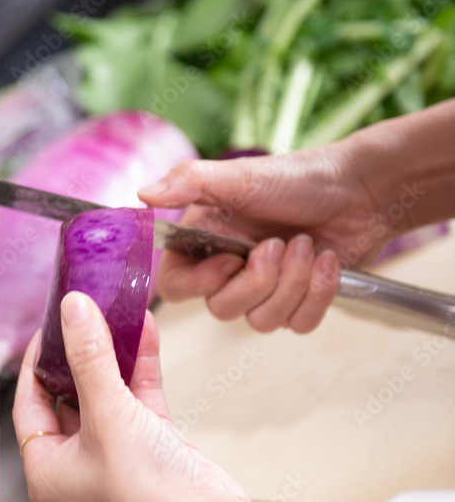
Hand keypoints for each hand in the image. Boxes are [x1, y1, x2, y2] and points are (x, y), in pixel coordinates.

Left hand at [13, 291, 248, 501]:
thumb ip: (90, 357)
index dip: (37, 361)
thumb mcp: (107, 414)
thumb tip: (73, 308)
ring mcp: (114, 455)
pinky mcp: (150, 447)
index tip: (51, 324)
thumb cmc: (144, 490)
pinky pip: (138, 398)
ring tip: (115, 312)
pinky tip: (145, 331)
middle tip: (84, 312)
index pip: (29, 403)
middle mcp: (76, 464)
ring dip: (113, 355)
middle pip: (69, 395)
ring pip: (106, 393)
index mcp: (46, 469)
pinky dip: (141, 367)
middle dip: (80, 352)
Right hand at [139, 142, 390, 332]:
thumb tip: (141, 196)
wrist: (359, 189)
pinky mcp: (299, 303)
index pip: (175, 286)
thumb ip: (188, 183)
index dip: (199, 284)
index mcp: (205, 241)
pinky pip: (297, 325)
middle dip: (257, 281)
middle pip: (221, 310)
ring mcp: (266, 290)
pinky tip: (326, 261)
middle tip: (279, 244)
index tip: (229, 261)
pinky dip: (317, 295)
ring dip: (291, 284)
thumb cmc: (296, 177)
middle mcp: (230, 269)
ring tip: (307, 245)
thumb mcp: (238, 176)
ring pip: (261, 323)